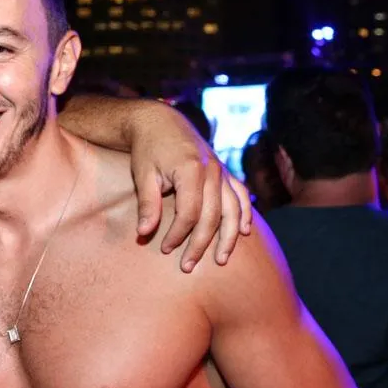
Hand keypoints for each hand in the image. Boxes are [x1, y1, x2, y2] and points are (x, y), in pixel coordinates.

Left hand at [129, 105, 251, 271]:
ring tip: (222, 259)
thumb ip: (147, 204)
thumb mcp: (143, 174)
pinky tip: (244, 231)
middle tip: (188, 266)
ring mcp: (221, 170)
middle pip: (212, 216)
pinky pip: (241, 194)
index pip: (188, 213)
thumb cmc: (147, 148)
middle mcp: (212, 171)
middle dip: (200, 244)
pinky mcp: (224, 170)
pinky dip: (245, 213)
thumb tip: (144, 234)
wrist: (160, 121)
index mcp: (190, 171)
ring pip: (232, 209)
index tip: (165, 249)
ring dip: (228, 236)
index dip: (177, 235)